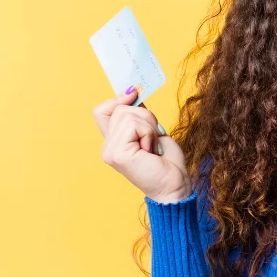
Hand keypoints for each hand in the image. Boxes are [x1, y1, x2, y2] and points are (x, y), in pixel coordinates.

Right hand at [93, 85, 192, 202]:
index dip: (117, 99)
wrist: (175, 185)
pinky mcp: (117, 154)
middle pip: (120, 109)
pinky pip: (134, 125)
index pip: (101, 111)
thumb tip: (132, 91)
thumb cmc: (167, 162)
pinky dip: (149, 133)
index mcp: (114, 142)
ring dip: (149, 127)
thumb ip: (139, 116)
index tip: (134, 93)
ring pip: (128, 115)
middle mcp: (107, 147)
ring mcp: (109, 151)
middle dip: (145, 116)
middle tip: (155, 137)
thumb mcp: (152, 131)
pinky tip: (152, 151)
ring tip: (153, 146)